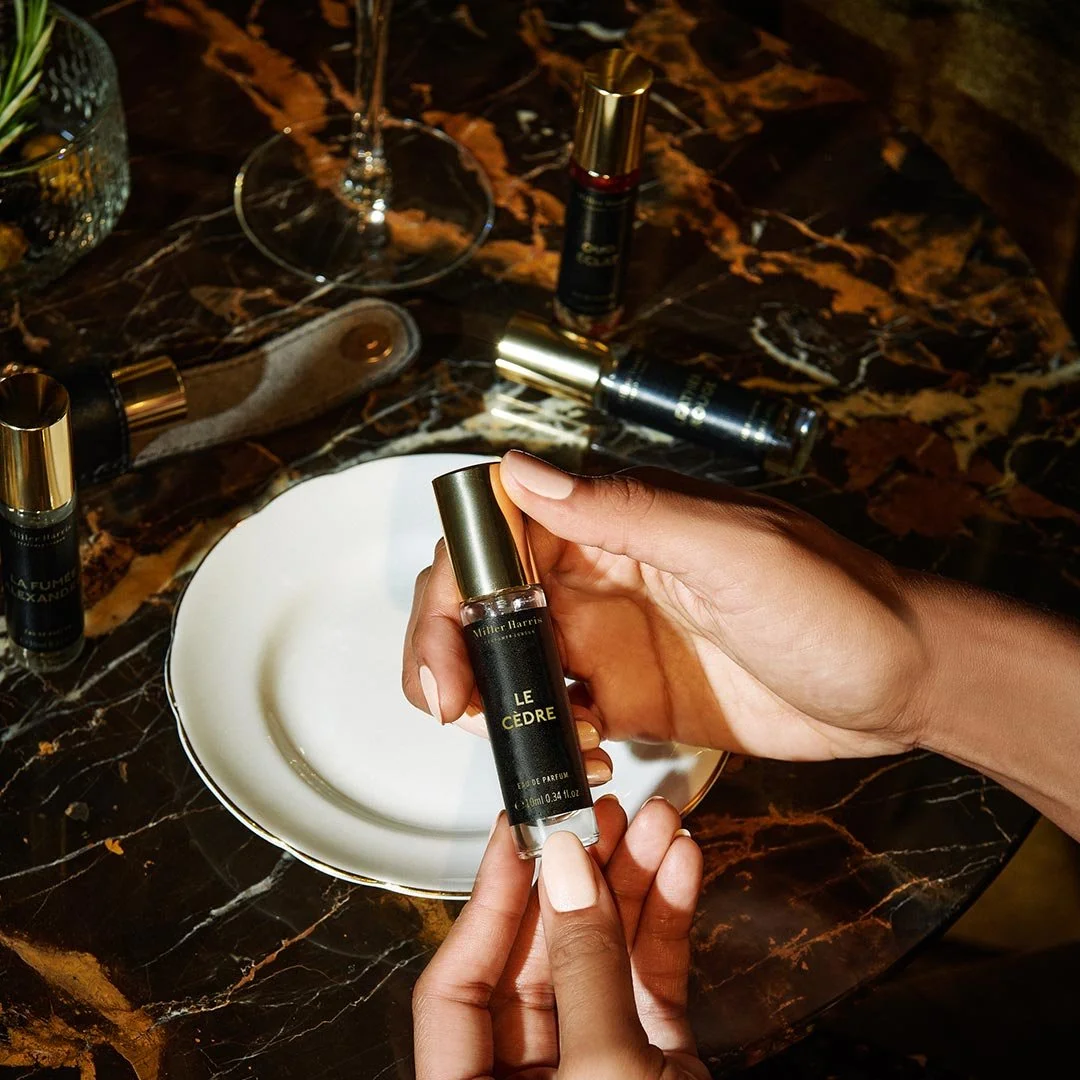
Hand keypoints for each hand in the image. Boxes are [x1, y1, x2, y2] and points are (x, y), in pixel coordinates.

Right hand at [404, 451, 927, 760]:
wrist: (900, 684)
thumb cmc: (833, 601)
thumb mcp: (730, 549)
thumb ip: (624, 513)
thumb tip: (517, 470)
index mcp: (616, 522)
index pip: (498, 532)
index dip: (454, 580)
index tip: (448, 644)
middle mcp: (600, 574)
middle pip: (486, 599)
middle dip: (451, 649)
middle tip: (453, 707)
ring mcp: (611, 640)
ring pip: (511, 660)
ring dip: (491, 700)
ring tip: (510, 743)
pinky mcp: (631, 699)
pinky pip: (559, 715)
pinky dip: (546, 740)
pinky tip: (579, 761)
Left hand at [412, 796, 708, 1078]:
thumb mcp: (602, 1072)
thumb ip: (583, 966)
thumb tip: (568, 868)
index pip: (456, 983)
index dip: (488, 901)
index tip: (516, 829)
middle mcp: (528, 1075)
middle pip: (537, 957)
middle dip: (579, 877)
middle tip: (602, 813)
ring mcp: (593, 1065)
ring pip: (601, 958)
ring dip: (632, 884)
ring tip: (657, 822)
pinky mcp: (653, 1062)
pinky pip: (649, 980)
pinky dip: (665, 923)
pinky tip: (679, 866)